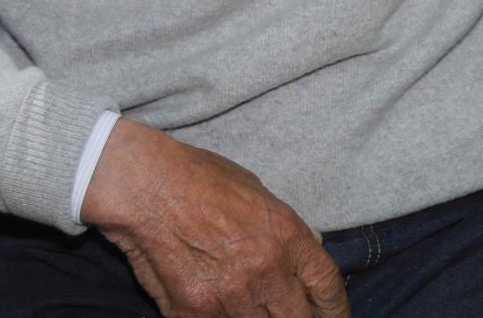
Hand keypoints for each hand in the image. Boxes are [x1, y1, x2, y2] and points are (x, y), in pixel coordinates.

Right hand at [81, 118, 349, 317]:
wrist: (146, 188)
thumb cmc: (200, 179)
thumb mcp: (258, 192)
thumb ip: (286, 227)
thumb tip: (312, 247)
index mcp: (287, 236)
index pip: (327, 285)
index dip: (336, 309)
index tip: (335, 317)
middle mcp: (265, 271)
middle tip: (294, 316)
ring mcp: (230, 297)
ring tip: (251, 307)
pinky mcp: (195, 313)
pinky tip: (217, 309)